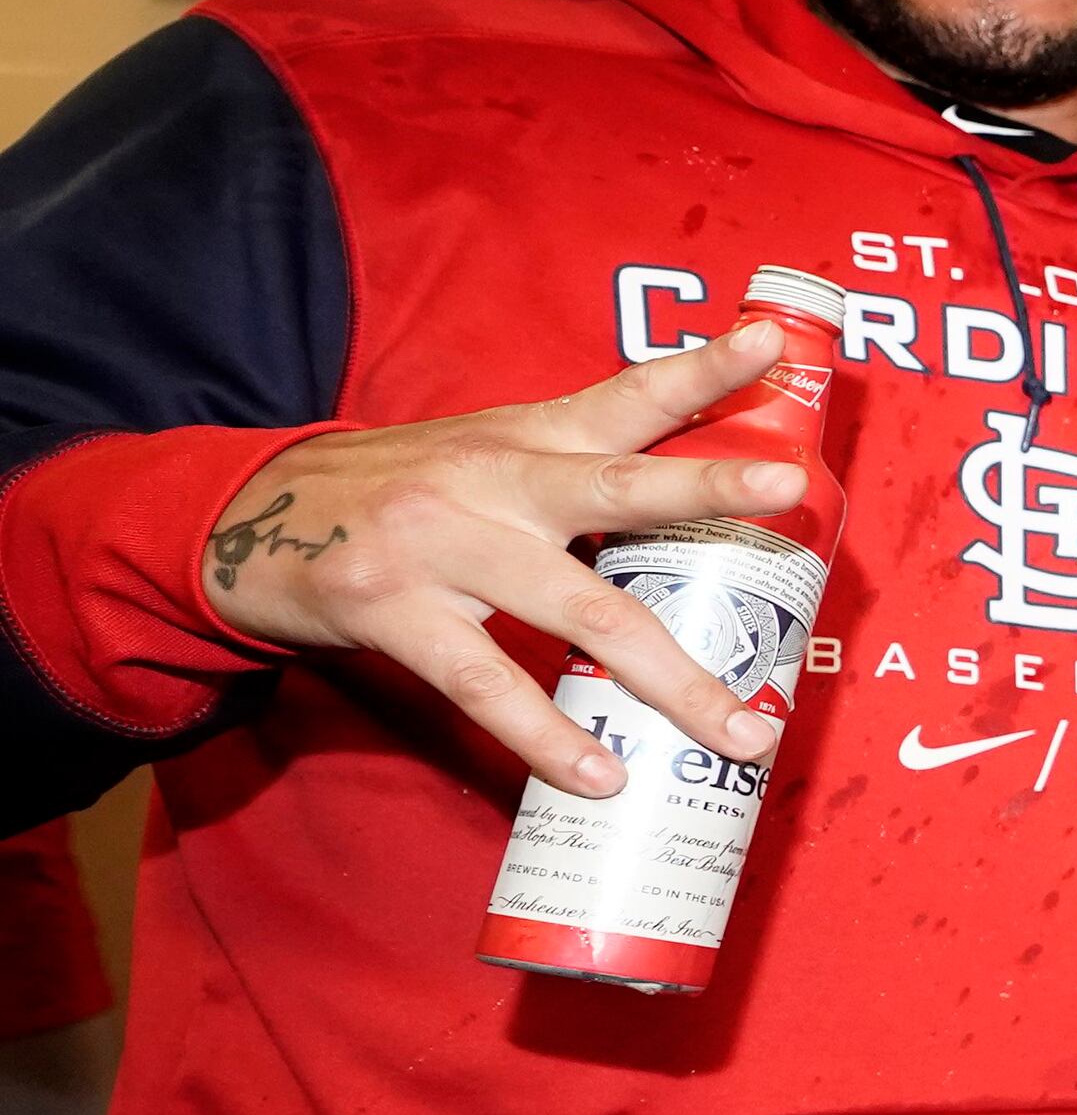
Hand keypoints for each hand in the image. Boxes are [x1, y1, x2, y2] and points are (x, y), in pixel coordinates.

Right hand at [206, 325, 809, 792]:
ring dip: (672, 681)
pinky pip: (488, 685)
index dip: (701, 367)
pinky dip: (551, 737)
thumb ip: (578, 471)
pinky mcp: (394, 611)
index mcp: (527, 438)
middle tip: (790, 488)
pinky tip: (603, 774)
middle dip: (708, 487)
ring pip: (581, 612)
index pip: (627, 396)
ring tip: (741, 732)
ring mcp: (444, 546)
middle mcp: (494, 481)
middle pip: (618, 484)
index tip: (770, 339)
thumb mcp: (487, 456)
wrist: (247, 518)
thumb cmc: (403, 495)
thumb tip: (698, 512)